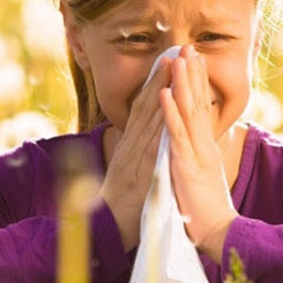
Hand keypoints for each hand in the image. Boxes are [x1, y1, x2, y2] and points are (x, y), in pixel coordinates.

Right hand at [99, 58, 169, 250]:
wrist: (106, 233)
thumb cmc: (122, 207)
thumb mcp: (133, 175)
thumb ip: (139, 156)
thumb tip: (148, 141)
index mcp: (132, 146)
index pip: (146, 108)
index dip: (158, 82)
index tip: (170, 59)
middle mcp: (131, 146)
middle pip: (147, 105)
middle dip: (161, 75)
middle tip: (175, 48)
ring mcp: (133, 157)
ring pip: (148, 117)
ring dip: (160, 89)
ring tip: (172, 65)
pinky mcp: (138, 172)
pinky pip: (149, 145)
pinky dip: (158, 124)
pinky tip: (167, 106)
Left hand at [161, 45, 238, 260]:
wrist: (219, 232)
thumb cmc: (207, 210)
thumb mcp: (203, 177)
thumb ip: (200, 159)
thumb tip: (198, 147)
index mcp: (205, 148)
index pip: (202, 109)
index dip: (197, 84)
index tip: (193, 62)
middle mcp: (203, 145)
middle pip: (198, 103)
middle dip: (193, 74)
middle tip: (189, 47)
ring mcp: (196, 153)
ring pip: (189, 111)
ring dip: (183, 83)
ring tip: (178, 58)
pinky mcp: (186, 165)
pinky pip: (176, 134)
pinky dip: (170, 112)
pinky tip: (165, 93)